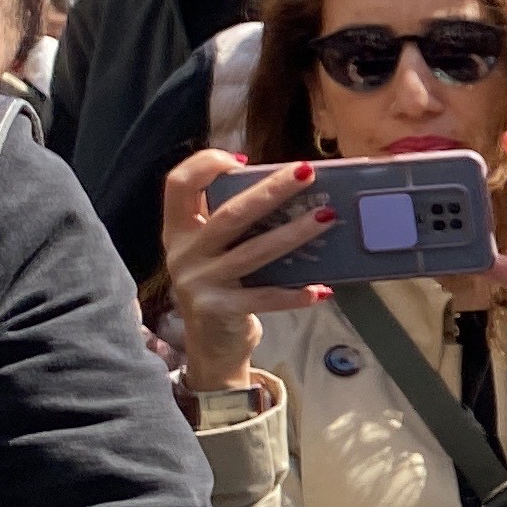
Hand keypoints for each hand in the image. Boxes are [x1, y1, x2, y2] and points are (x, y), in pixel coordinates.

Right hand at [161, 150, 336, 394]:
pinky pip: (265, 298)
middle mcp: (184, 253)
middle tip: (306, 173)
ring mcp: (200, 283)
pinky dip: (295, 294)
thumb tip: (283, 186)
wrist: (210, 347)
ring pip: (255, 252)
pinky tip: (322, 290)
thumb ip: (231, 223)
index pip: (178, 184)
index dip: (205, 165)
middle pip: (230, 214)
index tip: (242, 159)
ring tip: (328, 216)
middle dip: (270, 190)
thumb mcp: (214, 252)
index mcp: (179, 230)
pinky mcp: (220, 310)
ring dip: (295, 233)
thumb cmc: (223, 287)